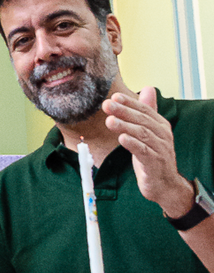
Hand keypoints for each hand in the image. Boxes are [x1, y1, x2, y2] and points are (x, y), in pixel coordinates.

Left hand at [103, 86, 193, 216]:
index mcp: (160, 125)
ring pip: (142, 134)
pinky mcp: (155, 163)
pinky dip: (133, 144)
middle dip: (123, 111)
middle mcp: (163, 135)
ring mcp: (160, 149)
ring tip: (110, 121)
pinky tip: (122, 138)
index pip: (144, 109)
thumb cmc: (154, 156)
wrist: (165, 184)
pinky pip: (143, 151)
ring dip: (125, 126)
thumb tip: (148, 88)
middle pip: (142, 120)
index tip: (114, 96)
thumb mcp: (150, 132)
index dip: (129, 102)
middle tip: (107, 105)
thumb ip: (148, 111)